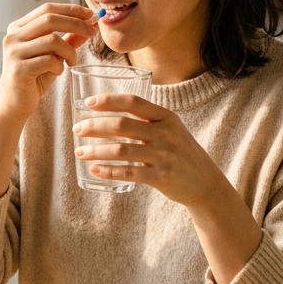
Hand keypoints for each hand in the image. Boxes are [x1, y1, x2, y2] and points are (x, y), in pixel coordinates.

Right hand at [0, 2, 96, 205]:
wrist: (14, 106)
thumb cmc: (33, 79)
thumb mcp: (52, 55)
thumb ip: (68, 39)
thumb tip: (89, 25)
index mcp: (18, 28)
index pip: (47, 9)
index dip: (71, 9)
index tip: (90, 14)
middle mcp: (13, 37)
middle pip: (50, 18)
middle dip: (76, 23)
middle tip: (92, 33)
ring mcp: (14, 52)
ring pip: (52, 39)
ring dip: (69, 51)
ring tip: (71, 62)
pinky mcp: (19, 69)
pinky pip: (49, 60)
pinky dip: (60, 65)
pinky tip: (58, 72)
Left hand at [73, 93, 261, 283]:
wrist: (205, 182)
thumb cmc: (180, 152)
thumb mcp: (170, 129)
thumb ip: (146, 121)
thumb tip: (106, 117)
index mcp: (166, 116)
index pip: (133, 102)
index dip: (109, 101)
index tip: (88, 103)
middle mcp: (165, 133)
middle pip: (122, 125)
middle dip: (95, 126)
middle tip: (77, 129)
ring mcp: (164, 155)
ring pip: (122, 149)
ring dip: (96, 150)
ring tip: (80, 152)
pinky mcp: (162, 177)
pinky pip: (130, 172)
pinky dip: (109, 170)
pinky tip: (94, 170)